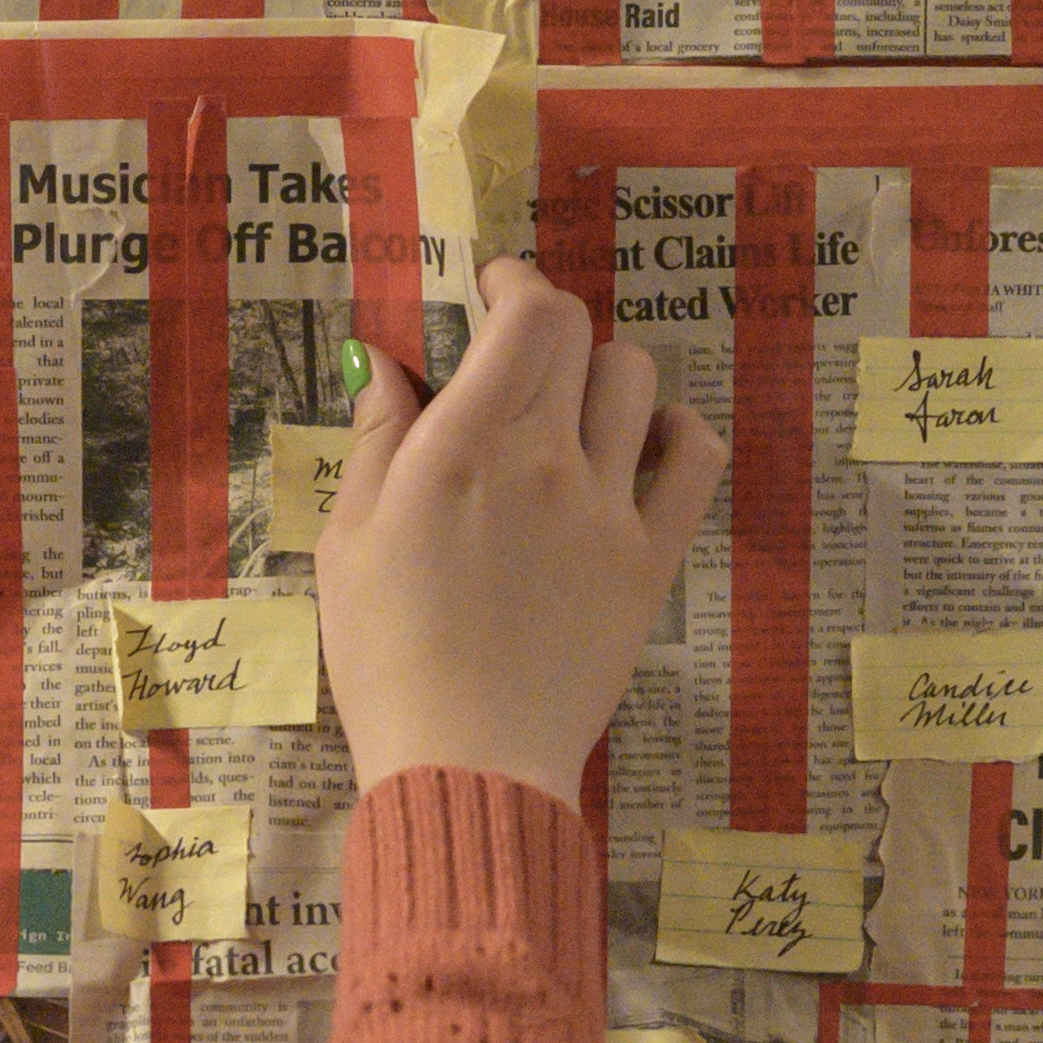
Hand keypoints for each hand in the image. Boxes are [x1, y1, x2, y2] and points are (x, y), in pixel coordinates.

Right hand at [314, 259, 713, 797]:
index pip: (526, 316)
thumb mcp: (347, 544)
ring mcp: (607, 506)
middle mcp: (543, 458)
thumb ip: (376, 444)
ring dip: (602, 374)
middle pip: (578, 335)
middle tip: (520, 346)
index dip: (517, 281)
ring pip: (635, 382)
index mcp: (460, 447)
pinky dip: (679, 431)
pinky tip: (649, 442)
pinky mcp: (651, 558)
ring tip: (573, 405)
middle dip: (547, 320)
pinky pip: (695, 460)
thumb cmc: (386, 658)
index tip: (495, 287)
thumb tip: (388, 366)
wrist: (466, 761)